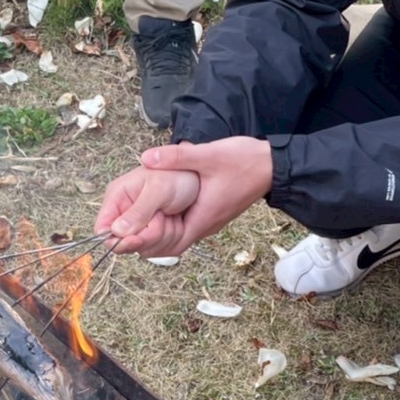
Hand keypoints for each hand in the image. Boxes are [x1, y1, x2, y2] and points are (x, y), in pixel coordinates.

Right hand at [93, 166, 199, 256]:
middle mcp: (126, 216)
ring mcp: (141, 229)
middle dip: (150, 234)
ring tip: (171, 213)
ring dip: (165, 235)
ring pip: (147, 250)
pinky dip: (174, 239)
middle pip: (127, 246)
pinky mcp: (155, 237)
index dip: (116, 240)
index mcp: (118, 199)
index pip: (102, 230)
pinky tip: (177, 221)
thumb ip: (138, 211)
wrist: (200, 181)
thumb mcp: (158, 189)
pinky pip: (161, 251)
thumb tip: (116, 231)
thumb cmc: (177, 176)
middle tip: (163, 213)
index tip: (136, 238)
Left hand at [115, 138, 273, 257]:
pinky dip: (172, 224)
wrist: (274, 166)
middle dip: (148, 240)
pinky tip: (159, 210)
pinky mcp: (214, 212)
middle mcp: (207, 225)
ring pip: (180, 236)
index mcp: (203, 218)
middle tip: (124, 231)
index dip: (146, 243)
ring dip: (160, 232)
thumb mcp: (209, 155)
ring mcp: (211, 220)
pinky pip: (187, 225)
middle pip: (172, 244)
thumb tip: (146, 158)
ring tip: (137, 222)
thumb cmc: (245, 161)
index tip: (125, 237)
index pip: (170, 244)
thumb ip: (177, 156)